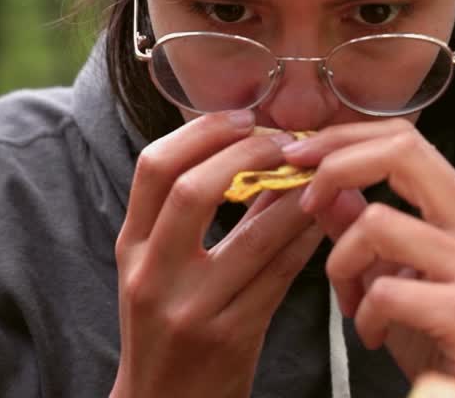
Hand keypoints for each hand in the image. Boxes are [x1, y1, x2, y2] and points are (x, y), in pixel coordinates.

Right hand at [111, 111, 324, 397]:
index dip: (201, 131)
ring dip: (294, 195)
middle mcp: (152, 275)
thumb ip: (192, 215)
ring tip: (318, 173)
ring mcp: (191, 309)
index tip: (242, 117)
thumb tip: (251, 150)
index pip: (153, 168)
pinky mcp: (232, 337)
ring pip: (254, 234)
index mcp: (131, 248)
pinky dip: (306, 237)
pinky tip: (323, 218)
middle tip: (284, 142)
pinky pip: (281, 274)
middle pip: (193, 189)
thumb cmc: (168, 329)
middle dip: (246, 153)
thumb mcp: (160, 269)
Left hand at [285, 119, 454, 397]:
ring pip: (377, 223)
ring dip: (341, 265)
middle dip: (335, 167)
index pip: (403, 138)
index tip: (298, 158)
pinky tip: (374, 335)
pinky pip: (386, 290)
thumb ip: (365, 232)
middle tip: (305, 203)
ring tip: (352, 303)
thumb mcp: (402, 277)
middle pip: (399, 153)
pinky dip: (364, 316)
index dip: (344, 137)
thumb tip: (325, 192)